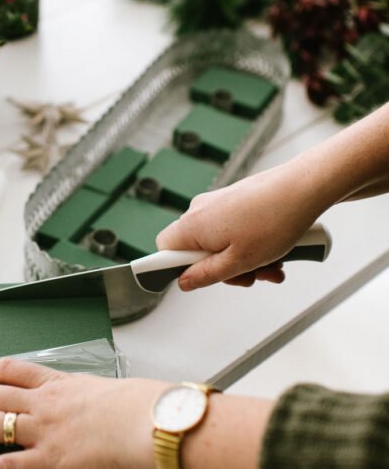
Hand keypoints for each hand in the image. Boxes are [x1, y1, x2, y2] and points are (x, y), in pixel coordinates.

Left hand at [0, 357, 161, 468]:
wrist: (145, 422)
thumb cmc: (136, 408)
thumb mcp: (104, 391)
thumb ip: (85, 398)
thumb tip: (89, 408)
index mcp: (57, 384)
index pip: (9, 371)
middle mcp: (43, 403)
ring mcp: (42, 431)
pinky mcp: (48, 461)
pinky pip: (4, 466)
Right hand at [156, 162, 321, 290]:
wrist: (304, 188)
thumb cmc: (274, 220)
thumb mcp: (239, 261)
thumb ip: (206, 275)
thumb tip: (184, 281)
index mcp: (192, 225)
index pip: (165, 251)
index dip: (179, 269)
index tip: (198, 280)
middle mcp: (200, 210)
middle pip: (197, 251)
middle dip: (224, 269)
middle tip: (251, 276)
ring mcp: (218, 203)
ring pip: (220, 243)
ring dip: (244, 260)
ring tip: (272, 266)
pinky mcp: (234, 200)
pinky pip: (233, 230)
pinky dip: (250, 245)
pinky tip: (274, 253)